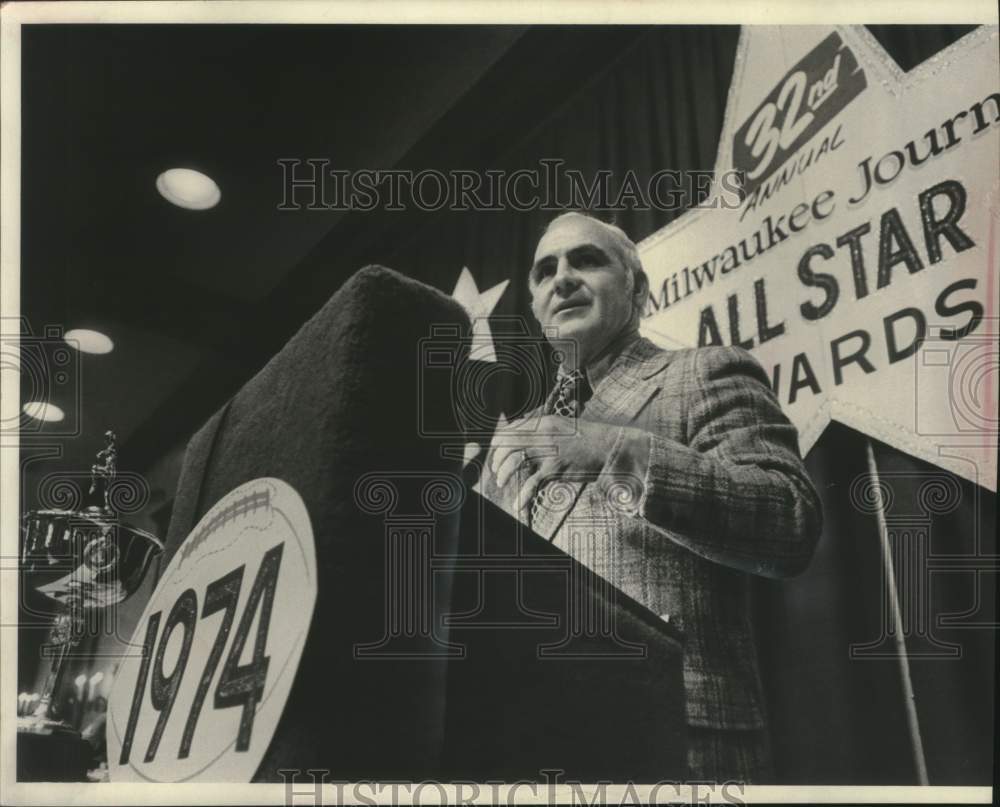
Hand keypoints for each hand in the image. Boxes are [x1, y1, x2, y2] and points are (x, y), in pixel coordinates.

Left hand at [489, 415, 618, 520]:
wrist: (610, 447)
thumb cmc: (588, 439)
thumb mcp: (563, 428)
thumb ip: (543, 430)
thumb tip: (524, 436)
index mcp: (544, 422)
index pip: (512, 429)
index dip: (499, 441)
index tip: (496, 453)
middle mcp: (543, 434)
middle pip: (508, 444)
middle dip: (497, 458)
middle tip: (496, 470)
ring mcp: (549, 451)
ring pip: (515, 461)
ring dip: (504, 473)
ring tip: (501, 482)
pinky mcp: (555, 469)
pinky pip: (531, 483)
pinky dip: (522, 496)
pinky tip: (518, 505)